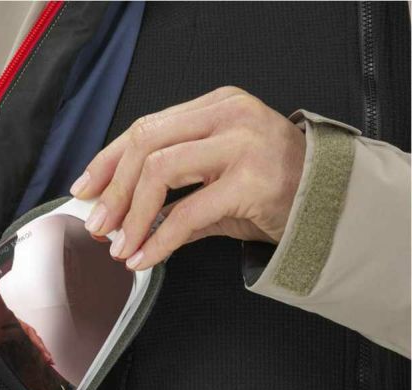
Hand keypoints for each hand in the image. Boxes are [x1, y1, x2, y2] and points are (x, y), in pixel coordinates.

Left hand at [69, 86, 305, 269]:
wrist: (329, 205)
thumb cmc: (270, 191)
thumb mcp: (214, 184)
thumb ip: (169, 196)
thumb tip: (119, 219)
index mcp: (214, 108)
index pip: (145, 128)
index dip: (107, 161)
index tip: (84, 190)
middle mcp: (226, 115)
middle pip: (145, 144)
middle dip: (113, 190)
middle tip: (98, 226)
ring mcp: (241, 144)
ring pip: (160, 170)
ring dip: (131, 214)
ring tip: (119, 246)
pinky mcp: (251, 180)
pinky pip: (188, 212)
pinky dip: (159, 239)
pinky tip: (145, 258)